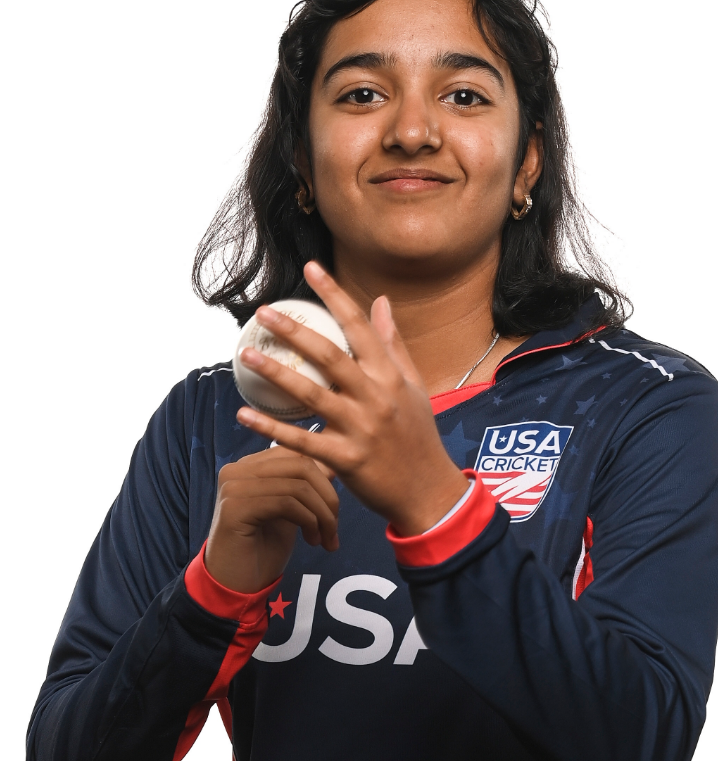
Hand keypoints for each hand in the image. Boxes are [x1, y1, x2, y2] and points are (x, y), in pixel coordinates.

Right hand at [204, 446, 339, 593]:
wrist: (236, 583)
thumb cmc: (263, 547)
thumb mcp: (290, 510)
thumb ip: (303, 486)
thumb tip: (332, 466)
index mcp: (249, 466)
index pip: (298, 453)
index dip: (325, 478)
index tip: (334, 508)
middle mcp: (236, 470)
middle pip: (302, 465)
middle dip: (328, 497)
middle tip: (334, 527)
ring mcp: (233, 487)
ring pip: (299, 487)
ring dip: (322, 515)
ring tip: (325, 539)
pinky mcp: (234, 508)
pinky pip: (287, 504)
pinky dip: (309, 521)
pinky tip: (312, 540)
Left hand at [234, 262, 469, 536]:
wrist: (429, 491)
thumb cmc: (418, 436)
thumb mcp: (413, 387)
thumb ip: (394, 345)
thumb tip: (381, 302)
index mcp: (392, 377)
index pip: (361, 327)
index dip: (336, 295)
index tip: (312, 269)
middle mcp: (377, 397)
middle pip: (330, 356)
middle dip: (295, 331)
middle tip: (264, 313)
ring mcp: (361, 428)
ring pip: (311, 395)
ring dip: (276, 373)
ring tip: (247, 355)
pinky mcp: (346, 459)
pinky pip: (302, 440)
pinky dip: (271, 428)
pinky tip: (245, 414)